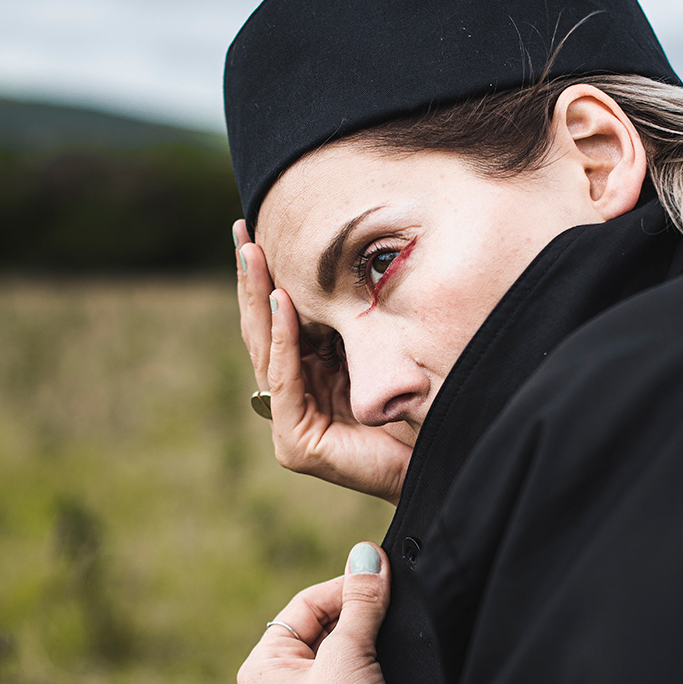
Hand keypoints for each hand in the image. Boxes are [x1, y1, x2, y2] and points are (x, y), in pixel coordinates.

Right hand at [235, 220, 412, 503]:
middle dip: (251, 278)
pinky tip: (280, 301)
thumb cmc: (419, 404)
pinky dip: (282, 339)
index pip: (280, 321)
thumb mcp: (379, 348)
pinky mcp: (297, 443)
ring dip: (258, 298)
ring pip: (266, 349)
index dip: (265, 277)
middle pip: (265, 329)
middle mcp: (294, 398)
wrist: (442, 454)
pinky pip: (284, 380)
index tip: (255, 230)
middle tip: (241, 230)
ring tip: (251, 253)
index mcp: (311, 376)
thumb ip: (352, 323)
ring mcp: (290, 423)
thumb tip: (344, 265)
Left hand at [238, 542, 471, 683]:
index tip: (386, 578)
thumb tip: (369, 554)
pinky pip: (357, 682)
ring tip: (396, 639)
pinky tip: (397, 671)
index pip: (307, 603)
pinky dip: (378, 671)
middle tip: (395, 608)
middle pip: (324, 627)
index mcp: (263, 664)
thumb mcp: (350, 655)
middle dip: (361, 616)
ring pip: (344, 655)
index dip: (347, 587)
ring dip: (371, 643)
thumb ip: (362, 602)